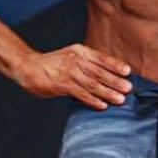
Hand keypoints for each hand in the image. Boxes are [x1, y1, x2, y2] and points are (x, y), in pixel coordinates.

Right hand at [15, 44, 132, 108]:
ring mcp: (69, 73)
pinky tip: (102, 105)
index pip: (101, 58)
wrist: (28, 66)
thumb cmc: (53, 64)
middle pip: (99, 72)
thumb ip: (87, 63)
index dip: (115, 65)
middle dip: (115, 81)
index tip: (128, 71)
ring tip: (120, 99)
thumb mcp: (71, 56)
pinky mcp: (62, 85)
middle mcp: (76, 60)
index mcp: (80, 51)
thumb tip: (108, 75)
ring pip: (92, 84)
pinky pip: (81, 94)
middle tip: (128, 88)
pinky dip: (92, 100)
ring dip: (107, 92)